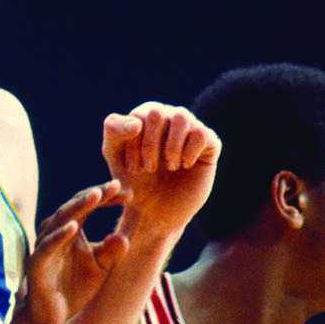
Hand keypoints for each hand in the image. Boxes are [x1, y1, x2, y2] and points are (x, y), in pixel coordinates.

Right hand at [17, 180, 127, 323]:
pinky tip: (74, 227)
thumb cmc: (75, 289)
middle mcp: (55, 233)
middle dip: (94, 194)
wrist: (52, 319)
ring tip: (96, 196)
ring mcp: (45, 247)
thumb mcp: (100, 268)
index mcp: (71, 230)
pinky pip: (47, 246)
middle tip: (113, 185)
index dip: (106, 197)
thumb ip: (112, 252)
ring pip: (60, 220)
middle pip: (74, 206)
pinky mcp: (37, 264)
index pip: (88, 205)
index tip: (129, 194)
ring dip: (78, 207)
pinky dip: (60, 235)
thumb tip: (125, 237)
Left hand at [102, 104, 219, 239]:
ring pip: (182, 118)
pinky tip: (185, 165)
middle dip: (150, 145)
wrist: (156, 210)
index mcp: (145, 115)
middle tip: (149, 169)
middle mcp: (169, 115)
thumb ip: (115, 131)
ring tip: (170, 167)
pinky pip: (201, 134)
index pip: (138, 115)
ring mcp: (190, 127)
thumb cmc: (134, 180)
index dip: (134, 144)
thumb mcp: (115, 155)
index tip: (134, 170)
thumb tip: (136, 123)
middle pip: (157, 113)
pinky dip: (190, 152)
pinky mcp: (209, 143)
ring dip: (171, 147)